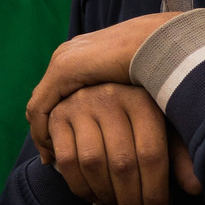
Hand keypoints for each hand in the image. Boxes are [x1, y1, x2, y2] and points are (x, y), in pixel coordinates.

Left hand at [26, 16, 183, 154]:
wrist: (163, 42)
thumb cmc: (160, 67)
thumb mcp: (137, 91)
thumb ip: (122, 106)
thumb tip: (130, 135)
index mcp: (84, 56)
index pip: (59, 95)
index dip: (60, 125)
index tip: (66, 154)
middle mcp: (69, 55)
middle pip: (47, 101)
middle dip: (49, 133)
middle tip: (55, 161)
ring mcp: (65, 61)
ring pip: (41, 106)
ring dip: (46, 135)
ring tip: (56, 161)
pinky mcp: (65, 69)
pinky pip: (41, 108)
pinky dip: (44, 132)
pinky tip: (56, 152)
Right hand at [43, 83, 200, 204]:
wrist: (94, 90)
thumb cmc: (136, 119)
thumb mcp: (163, 129)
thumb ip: (178, 156)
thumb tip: (196, 187)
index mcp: (143, 100)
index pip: (151, 154)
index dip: (155, 192)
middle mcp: (111, 97)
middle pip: (122, 163)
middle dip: (132, 201)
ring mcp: (82, 105)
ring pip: (93, 164)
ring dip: (106, 196)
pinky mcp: (58, 117)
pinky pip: (67, 162)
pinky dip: (81, 188)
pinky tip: (95, 197)